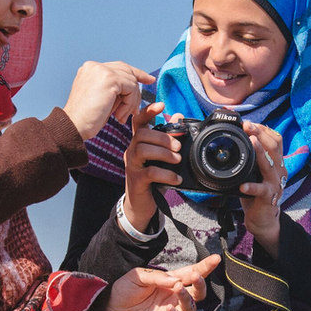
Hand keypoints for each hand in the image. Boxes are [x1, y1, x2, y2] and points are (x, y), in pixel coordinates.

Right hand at [62, 61, 155, 139]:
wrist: (74, 126)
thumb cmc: (86, 118)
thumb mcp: (101, 98)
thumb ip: (114, 88)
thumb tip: (135, 85)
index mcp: (90, 69)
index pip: (119, 67)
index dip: (135, 73)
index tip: (149, 80)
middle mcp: (95, 66)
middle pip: (127, 71)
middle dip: (136, 89)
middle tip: (136, 109)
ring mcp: (102, 70)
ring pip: (131, 81)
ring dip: (131, 102)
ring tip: (121, 117)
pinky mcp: (109, 78)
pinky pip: (131, 88)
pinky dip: (129, 104)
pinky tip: (119, 116)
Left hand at [105, 255, 220, 310]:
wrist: (108, 309)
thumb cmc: (123, 290)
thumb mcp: (137, 276)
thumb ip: (157, 277)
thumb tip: (177, 280)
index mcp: (170, 282)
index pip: (191, 273)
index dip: (204, 267)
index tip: (216, 259)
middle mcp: (173, 297)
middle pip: (197, 292)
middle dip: (201, 284)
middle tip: (196, 277)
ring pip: (191, 308)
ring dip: (188, 298)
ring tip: (178, 289)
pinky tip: (170, 309)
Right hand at [121, 102, 180, 230]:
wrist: (141, 206)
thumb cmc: (152, 179)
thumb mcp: (162, 158)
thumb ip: (168, 138)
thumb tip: (178, 117)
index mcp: (139, 143)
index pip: (138, 122)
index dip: (148, 111)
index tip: (161, 104)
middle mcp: (132, 151)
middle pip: (141, 134)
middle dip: (162, 137)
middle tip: (178, 147)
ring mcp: (132, 166)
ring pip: (143, 150)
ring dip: (164, 153)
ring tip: (178, 160)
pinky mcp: (136, 181)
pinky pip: (150, 172)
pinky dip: (166, 174)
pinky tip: (176, 178)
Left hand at [238, 122, 286, 256]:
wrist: (264, 220)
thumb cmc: (257, 194)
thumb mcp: (256, 172)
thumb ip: (252, 159)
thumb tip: (239, 140)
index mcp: (276, 163)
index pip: (276, 140)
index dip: (264, 130)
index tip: (250, 122)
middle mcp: (278, 171)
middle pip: (274, 147)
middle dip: (261, 134)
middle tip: (248, 125)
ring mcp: (275, 184)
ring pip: (270, 165)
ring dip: (260, 152)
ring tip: (251, 142)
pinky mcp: (268, 198)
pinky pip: (260, 190)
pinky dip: (251, 187)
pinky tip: (243, 185)